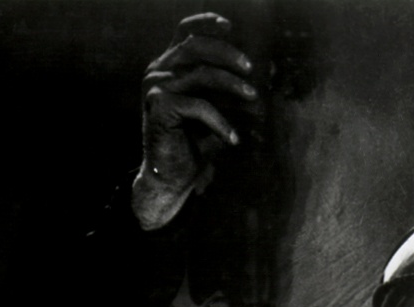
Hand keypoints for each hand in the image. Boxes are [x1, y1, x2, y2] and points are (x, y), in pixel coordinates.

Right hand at [131, 13, 262, 229]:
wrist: (171, 177)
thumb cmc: (194, 143)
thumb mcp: (212, 108)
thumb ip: (223, 86)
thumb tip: (258, 70)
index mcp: (168, 65)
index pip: (184, 32)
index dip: (205, 23)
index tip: (230, 26)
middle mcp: (158, 71)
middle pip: (194, 46)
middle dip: (226, 53)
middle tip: (250, 68)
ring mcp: (155, 86)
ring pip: (200, 73)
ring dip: (231, 84)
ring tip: (252, 97)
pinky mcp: (159, 106)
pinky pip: (199, 106)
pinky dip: (220, 122)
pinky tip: (233, 139)